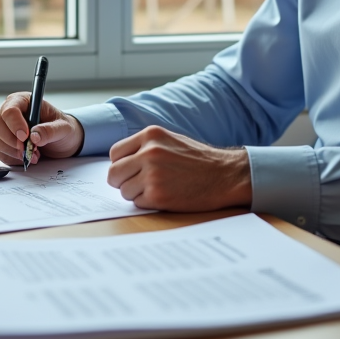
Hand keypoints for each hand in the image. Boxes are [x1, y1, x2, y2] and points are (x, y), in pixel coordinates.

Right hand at [0, 92, 84, 165]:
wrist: (60, 141)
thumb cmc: (60, 128)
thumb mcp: (63, 128)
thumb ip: (50, 130)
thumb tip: (35, 136)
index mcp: (22, 101)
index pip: (9, 110)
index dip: (15, 124)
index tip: (25, 137)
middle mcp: (7, 112)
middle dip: (10, 140)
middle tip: (27, 149)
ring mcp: (1, 127)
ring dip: (10, 151)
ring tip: (30, 155)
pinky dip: (6, 157)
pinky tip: (21, 158)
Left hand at [106, 126, 251, 211]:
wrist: (225, 175)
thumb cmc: (198, 160)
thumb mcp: (170, 140)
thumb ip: (145, 147)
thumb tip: (120, 162)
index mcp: (150, 135)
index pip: (115, 153)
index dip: (120, 165)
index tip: (129, 171)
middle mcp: (149, 152)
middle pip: (114, 173)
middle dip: (122, 182)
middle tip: (136, 185)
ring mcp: (152, 174)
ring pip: (124, 190)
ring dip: (136, 194)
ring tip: (157, 189)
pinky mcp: (158, 195)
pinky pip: (137, 203)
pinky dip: (147, 203)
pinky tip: (164, 196)